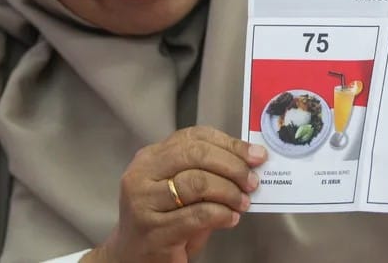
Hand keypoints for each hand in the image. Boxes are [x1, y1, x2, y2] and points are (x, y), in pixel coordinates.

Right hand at [83, 126, 267, 262]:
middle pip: (196, 155)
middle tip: (252, 181)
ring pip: (197, 183)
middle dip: (232, 166)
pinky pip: (197, 215)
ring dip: (229, 192)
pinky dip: (221, 214)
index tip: (256, 155)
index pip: (194, 137)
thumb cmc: (163, 220)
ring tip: (243, 202)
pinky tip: (230, 218)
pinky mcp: (154, 231)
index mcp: (150, 157)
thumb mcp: (180, 188)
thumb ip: (206, 171)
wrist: (132, 258)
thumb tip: (248, 162)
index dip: (229, 144)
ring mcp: (144, 203)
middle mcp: (142, 175)